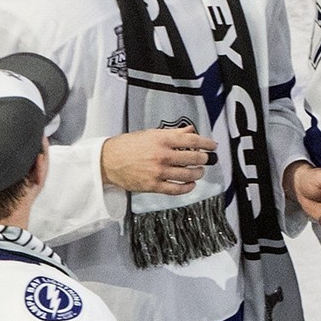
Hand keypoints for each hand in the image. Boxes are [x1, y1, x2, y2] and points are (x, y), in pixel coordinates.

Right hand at [100, 125, 215, 194]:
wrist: (107, 161)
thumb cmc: (127, 146)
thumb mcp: (151, 134)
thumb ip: (173, 133)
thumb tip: (190, 130)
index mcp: (162, 140)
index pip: (193, 140)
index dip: (207, 144)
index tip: (213, 146)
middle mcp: (162, 155)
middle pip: (194, 158)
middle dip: (204, 159)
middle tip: (207, 159)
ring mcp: (158, 172)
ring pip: (188, 174)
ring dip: (198, 173)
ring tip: (199, 171)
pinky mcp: (153, 186)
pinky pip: (176, 189)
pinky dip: (187, 187)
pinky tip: (190, 184)